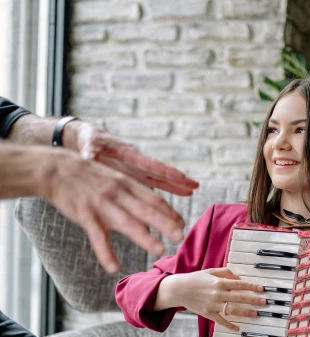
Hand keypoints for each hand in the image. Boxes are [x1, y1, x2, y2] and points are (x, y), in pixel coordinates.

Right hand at [37, 147, 189, 272]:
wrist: (55, 169)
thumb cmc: (87, 176)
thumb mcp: (113, 177)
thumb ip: (131, 192)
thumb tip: (150, 206)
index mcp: (126, 184)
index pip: (154, 199)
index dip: (170, 212)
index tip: (183, 224)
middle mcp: (117, 193)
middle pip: (147, 210)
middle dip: (166, 224)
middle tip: (181, 237)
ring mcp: (101, 205)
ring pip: (127, 223)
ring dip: (145, 237)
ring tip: (160, 250)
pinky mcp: (85, 215)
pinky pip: (98, 237)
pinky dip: (106, 253)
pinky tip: (114, 268)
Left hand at [66, 121, 198, 195]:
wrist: (87, 139)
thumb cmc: (88, 139)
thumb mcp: (88, 144)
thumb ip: (90, 150)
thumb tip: (89, 154)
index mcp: (128, 153)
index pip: (149, 164)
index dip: (165, 171)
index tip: (180, 176)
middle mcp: (136, 162)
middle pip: (160, 173)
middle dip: (177, 179)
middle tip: (195, 185)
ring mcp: (136, 170)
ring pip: (159, 180)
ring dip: (175, 186)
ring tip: (193, 190)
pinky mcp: (132, 176)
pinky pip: (150, 186)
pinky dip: (163, 190)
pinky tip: (175, 197)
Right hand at [173, 267, 266, 329]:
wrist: (179, 289)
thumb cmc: (195, 279)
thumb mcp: (210, 271)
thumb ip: (225, 273)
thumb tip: (238, 278)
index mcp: (219, 282)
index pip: (239, 284)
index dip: (252, 286)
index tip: (262, 289)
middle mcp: (217, 293)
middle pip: (239, 297)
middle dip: (253, 300)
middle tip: (264, 302)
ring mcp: (212, 304)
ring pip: (232, 310)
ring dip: (245, 312)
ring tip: (255, 314)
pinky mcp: (207, 313)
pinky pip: (220, 320)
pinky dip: (229, 325)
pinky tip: (237, 328)